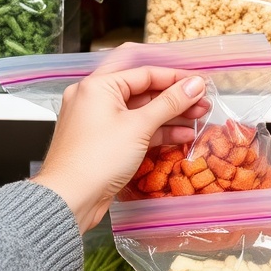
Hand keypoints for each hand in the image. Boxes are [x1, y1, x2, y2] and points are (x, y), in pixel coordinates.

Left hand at [31, 62, 209, 231]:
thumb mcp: (139, 126)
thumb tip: (194, 85)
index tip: (199, 83)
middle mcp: (94, 98)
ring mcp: (99, 121)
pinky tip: (181, 135)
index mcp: (97, 86)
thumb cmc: (95, 160)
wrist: (69, 199)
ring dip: (170, 114)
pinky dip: (157, 131)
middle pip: (143, 90)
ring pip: (141, 111)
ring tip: (198, 118)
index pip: (144, 72)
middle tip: (201, 101)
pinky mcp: (104, 142)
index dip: (175, 77)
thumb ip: (169, 103)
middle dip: (175, 96)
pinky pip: (134, 129)